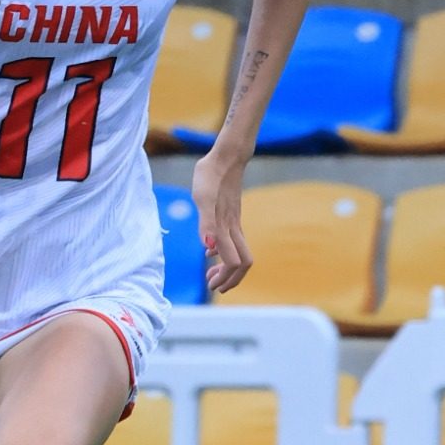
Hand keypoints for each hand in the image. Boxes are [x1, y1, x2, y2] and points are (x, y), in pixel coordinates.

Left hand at [190, 148, 252, 295]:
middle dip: (230, 279)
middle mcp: (233, 227)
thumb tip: (208, 248)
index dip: (224, 277)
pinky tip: (210, 251)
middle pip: (242, 263)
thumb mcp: (202, 197)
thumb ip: (206, 223)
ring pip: (239, 253)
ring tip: (210, 274)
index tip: (210, 285)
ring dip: (227, 268)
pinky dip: (224, 253)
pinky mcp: (231, 215)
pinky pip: (233, 241)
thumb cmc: (211, 175)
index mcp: (226, 227)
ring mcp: (234, 222)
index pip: (234, 262)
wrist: (225, 157)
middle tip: (212, 286)